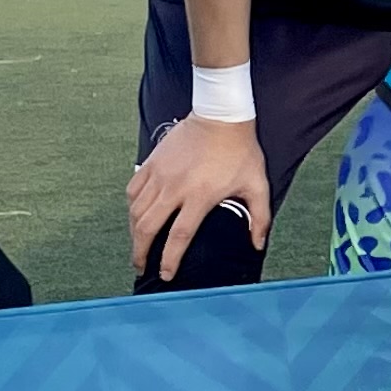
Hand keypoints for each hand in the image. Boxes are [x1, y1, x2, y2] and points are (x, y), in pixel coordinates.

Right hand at [129, 114, 271, 282]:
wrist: (221, 115)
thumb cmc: (241, 150)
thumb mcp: (257, 185)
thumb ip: (259, 218)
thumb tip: (257, 244)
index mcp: (199, 196)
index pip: (179, 237)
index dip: (169, 259)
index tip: (165, 274)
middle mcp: (174, 188)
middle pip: (147, 228)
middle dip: (140, 252)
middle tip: (141, 266)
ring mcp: (160, 174)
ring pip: (136, 211)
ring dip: (134, 232)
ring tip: (137, 246)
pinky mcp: (151, 162)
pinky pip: (133, 190)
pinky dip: (131, 207)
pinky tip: (135, 216)